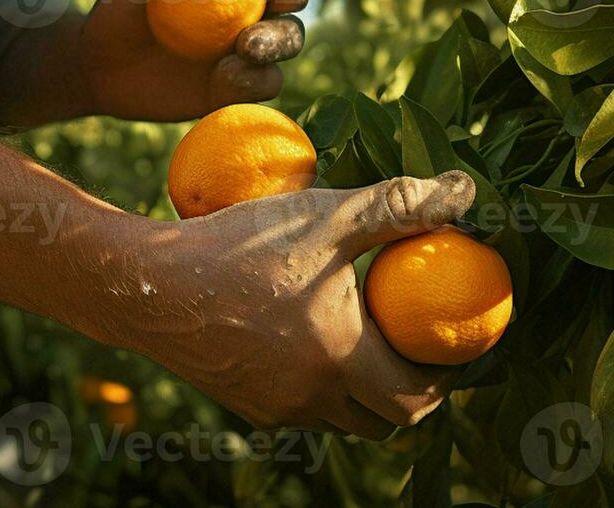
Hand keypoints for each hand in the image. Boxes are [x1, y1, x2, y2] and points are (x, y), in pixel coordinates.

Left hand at [79, 0, 307, 121]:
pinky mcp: (226, 97)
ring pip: (276, 67)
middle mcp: (248, 27)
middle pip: (289, 31)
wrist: (95, 65)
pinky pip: (251, 95)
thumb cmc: (117, 14)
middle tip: (249, 42)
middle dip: (281, 36)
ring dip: (264, 66)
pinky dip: (246, 89)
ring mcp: (239, 66)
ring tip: (226, 68)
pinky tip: (221, 83)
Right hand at [100, 171, 476, 436]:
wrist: (149, 283)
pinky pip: (301, 409)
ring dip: (364, 394)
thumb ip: (397, 205)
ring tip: (366, 339)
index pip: (416, 397)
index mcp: (341, 360)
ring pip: (341, 420)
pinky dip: (321, 389)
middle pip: (384, 422)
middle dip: (409, 392)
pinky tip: (311, 337)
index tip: (445, 344)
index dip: (442, 377)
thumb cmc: (241, 244)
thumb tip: (464, 192)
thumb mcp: (326, 215)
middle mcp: (312, 398)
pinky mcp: (244, 403)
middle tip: (413, 346)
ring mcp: (275, 407)